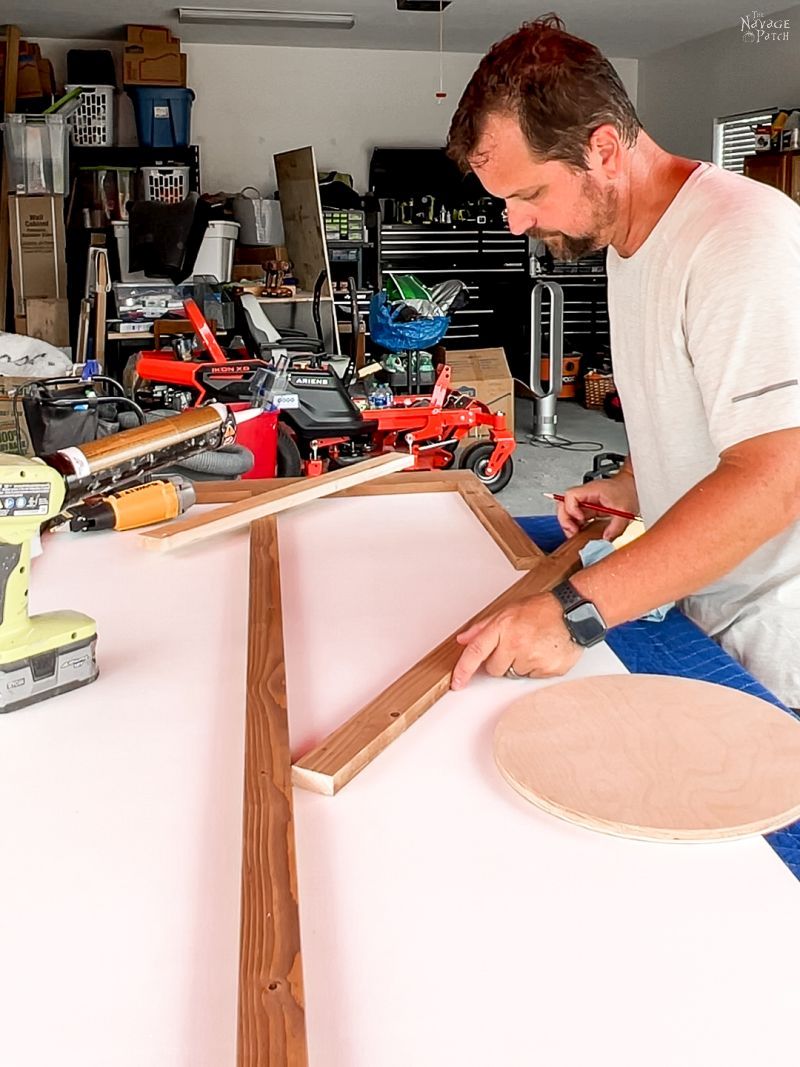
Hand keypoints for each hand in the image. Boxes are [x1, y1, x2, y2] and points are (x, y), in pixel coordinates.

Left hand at [450, 592, 581, 689]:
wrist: (573, 612)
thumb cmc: (541, 610)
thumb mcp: (508, 611)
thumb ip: (483, 627)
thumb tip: (463, 640)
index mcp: (503, 627)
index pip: (476, 652)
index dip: (463, 670)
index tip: (457, 682)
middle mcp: (516, 643)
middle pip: (494, 669)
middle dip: (501, 661)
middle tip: (516, 645)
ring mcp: (533, 657)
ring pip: (514, 674)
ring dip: (520, 664)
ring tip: (533, 645)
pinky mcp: (548, 669)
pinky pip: (533, 677)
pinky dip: (536, 668)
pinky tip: (544, 652)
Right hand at [557, 470, 639, 540]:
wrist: (633, 486)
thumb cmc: (628, 491)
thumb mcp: (625, 511)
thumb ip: (616, 527)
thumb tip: (605, 539)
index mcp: (592, 490)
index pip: (570, 496)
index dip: (571, 509)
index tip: (580, 520)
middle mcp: (586, 495)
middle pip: (563, 504)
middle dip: (565, 520)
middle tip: (572, 531)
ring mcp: (586, 501)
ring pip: (567, 511)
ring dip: (569, 524)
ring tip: (576, 533)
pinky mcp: (589, 508)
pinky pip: (576, 516)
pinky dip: (576, 525)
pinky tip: (581, 531)